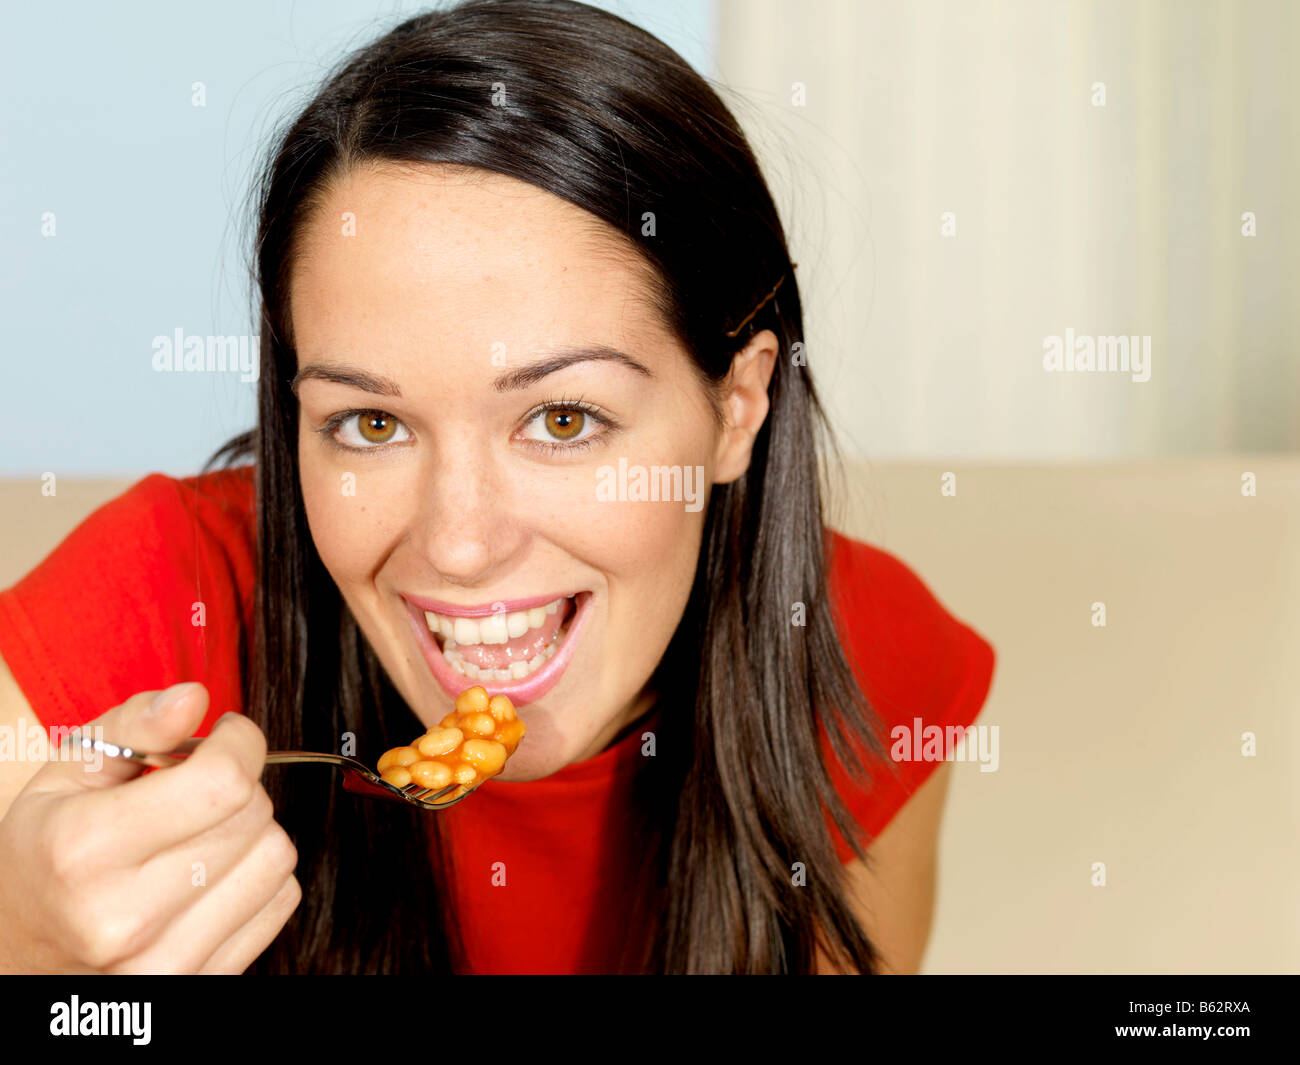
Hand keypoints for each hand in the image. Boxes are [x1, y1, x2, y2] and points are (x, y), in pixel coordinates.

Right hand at [0, 683, 299, 972]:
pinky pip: (281, 901)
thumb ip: (132, 725)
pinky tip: (211, 876)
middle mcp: (122, 919)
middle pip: (253, 815)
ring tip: (200, 835)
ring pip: (277, 858)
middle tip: (195, 792)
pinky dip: (259, 877)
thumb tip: (194, 697)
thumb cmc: (48, 851)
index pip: (222, 782)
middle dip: (237, 786)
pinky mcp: (200, 985)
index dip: (239, 742)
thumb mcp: (65, 775)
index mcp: (81, 851)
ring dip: (252, 832)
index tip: (226, 735)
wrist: (20, 950)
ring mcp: (163, 965)